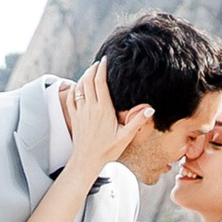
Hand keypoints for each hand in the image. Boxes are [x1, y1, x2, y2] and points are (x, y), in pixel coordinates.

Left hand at [67, 59, 151, 180]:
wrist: (87, 161)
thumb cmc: (107, 150)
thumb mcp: (126, 136)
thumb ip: (138, 121)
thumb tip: (150, 109)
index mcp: (103, 109)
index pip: (101, 82)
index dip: (102, 69)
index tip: (105, 60)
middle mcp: (90, 107)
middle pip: (88, 80)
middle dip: (93, 69)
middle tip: (99, 62)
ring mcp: (80, 111)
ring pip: (79, 87)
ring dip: (84, 76)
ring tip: (90, 71)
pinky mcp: (74, 117)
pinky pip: (71, 98)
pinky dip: (74, 88)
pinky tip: (77, 86)